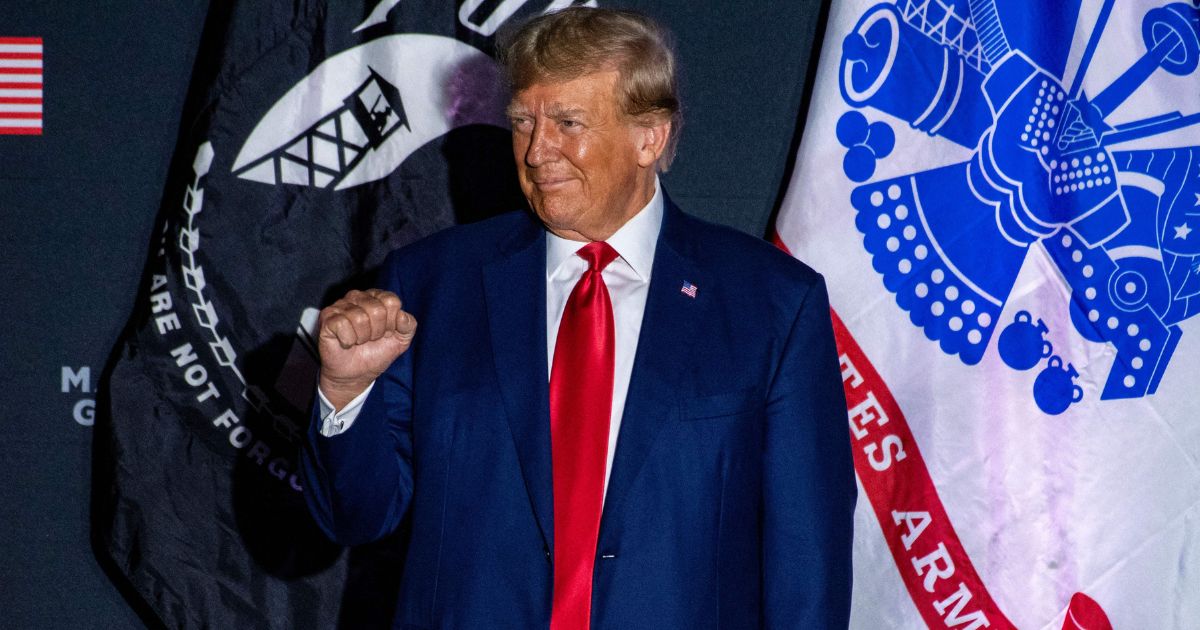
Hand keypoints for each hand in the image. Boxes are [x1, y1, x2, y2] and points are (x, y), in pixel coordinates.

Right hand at [317, 289, 416, 409]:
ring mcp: (340, 306)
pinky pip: (342, 325)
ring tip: (358, 341)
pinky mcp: (327, 318)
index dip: (391, 322)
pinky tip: (346, 342)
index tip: (386, 333)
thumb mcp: (401, 340)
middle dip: (377, 331)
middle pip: (377, 309)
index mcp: (377, 297)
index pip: (391, 301)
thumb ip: (409, 325)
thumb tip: (402, 315)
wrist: (355, 375)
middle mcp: (358, 297)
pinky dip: (348, 340)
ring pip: (360, 318)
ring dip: (362, 337)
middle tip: (370, 339)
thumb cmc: (376, 353)